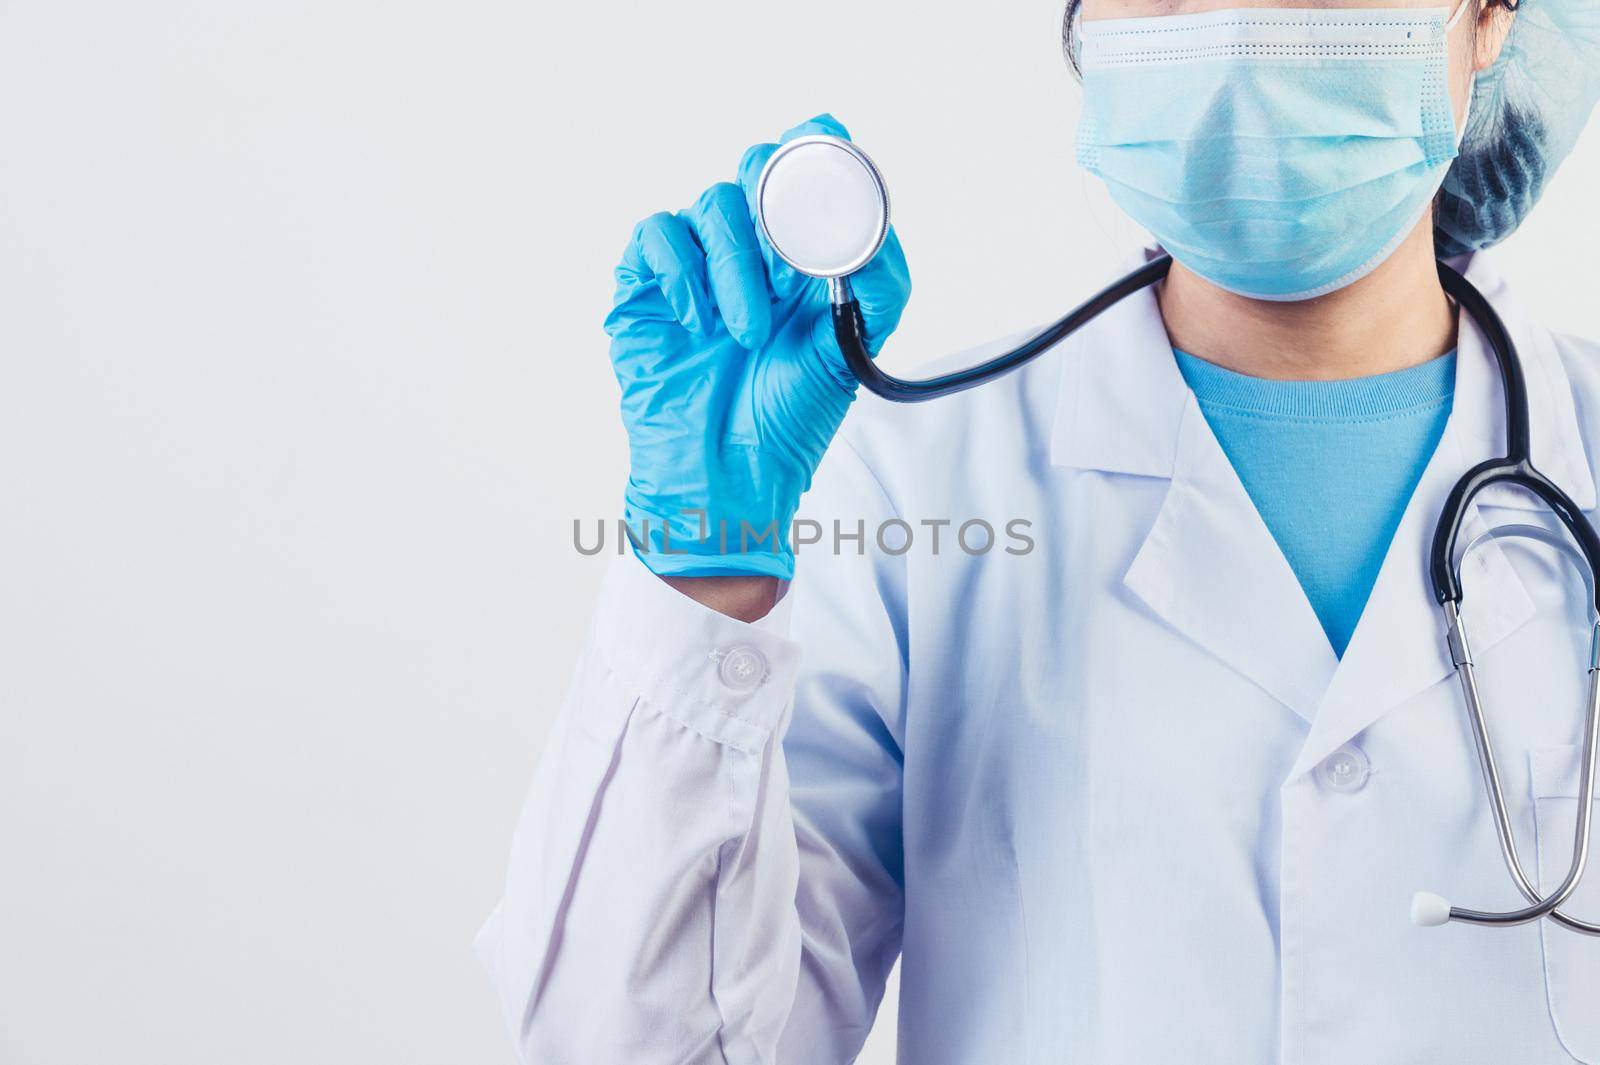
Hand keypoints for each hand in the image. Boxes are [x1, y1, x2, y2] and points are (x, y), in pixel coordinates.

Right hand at [605, 114, 911, 580]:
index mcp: (801, 257)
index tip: (828, 141)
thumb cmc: (787, 420)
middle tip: (789, 260)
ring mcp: (696, 264)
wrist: (727, 477)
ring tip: (747, 332)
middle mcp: (749, 250)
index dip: (817, 146)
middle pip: (755, 169)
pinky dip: (682, 268)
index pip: (806, 175)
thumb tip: (877, 233)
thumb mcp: (850, 352)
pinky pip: (658, 234)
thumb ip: (878, 289)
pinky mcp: (646, 286)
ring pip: (710, 204)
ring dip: (736, 263)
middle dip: (774, 199)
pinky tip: (698, 320)